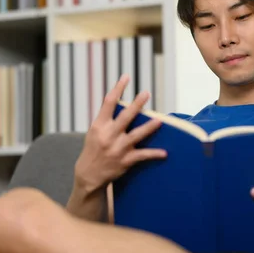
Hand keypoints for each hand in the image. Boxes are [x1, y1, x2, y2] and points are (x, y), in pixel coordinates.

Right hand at [73, 74, 166, 193]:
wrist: (89, 175)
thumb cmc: (94, 149)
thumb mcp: (95, 131)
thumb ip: (107, 118)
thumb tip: (121, 101)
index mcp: (99, 125)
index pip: (108, 103)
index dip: (118, 88)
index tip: (126, 77)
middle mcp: (109, 135)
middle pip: (125, 117)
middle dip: (136, 104)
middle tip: (146, 93)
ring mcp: (118, 149)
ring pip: (136, 135)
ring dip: (149, 127)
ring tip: (159, 120)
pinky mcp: (126, 161)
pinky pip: (142, 156)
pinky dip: (154, 154)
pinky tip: (165, 152)